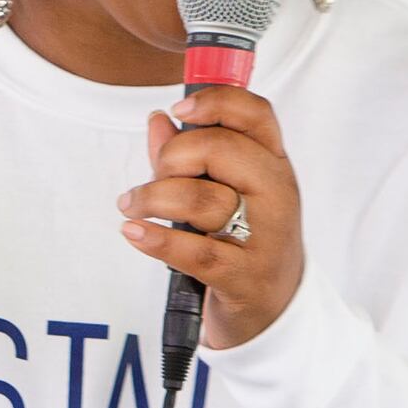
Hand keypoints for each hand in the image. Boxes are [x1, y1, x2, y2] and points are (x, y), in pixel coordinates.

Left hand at [118, 83, 306, 348]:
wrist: (274, 306)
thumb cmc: (243, 236)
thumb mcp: (227, 190)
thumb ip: (189, 154)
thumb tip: (157, 119)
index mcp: (273, 163)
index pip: (255, 114)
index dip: (216, 101)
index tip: (179, 109)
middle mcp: (276, 193)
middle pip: (221, 149)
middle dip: (171, 157)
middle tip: (152, 177)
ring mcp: (266, 236)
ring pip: (201, 199)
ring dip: (152, 198)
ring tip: (131, 206)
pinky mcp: (245, 276)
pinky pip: (195, 252)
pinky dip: (156, 239)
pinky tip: (133, 232)